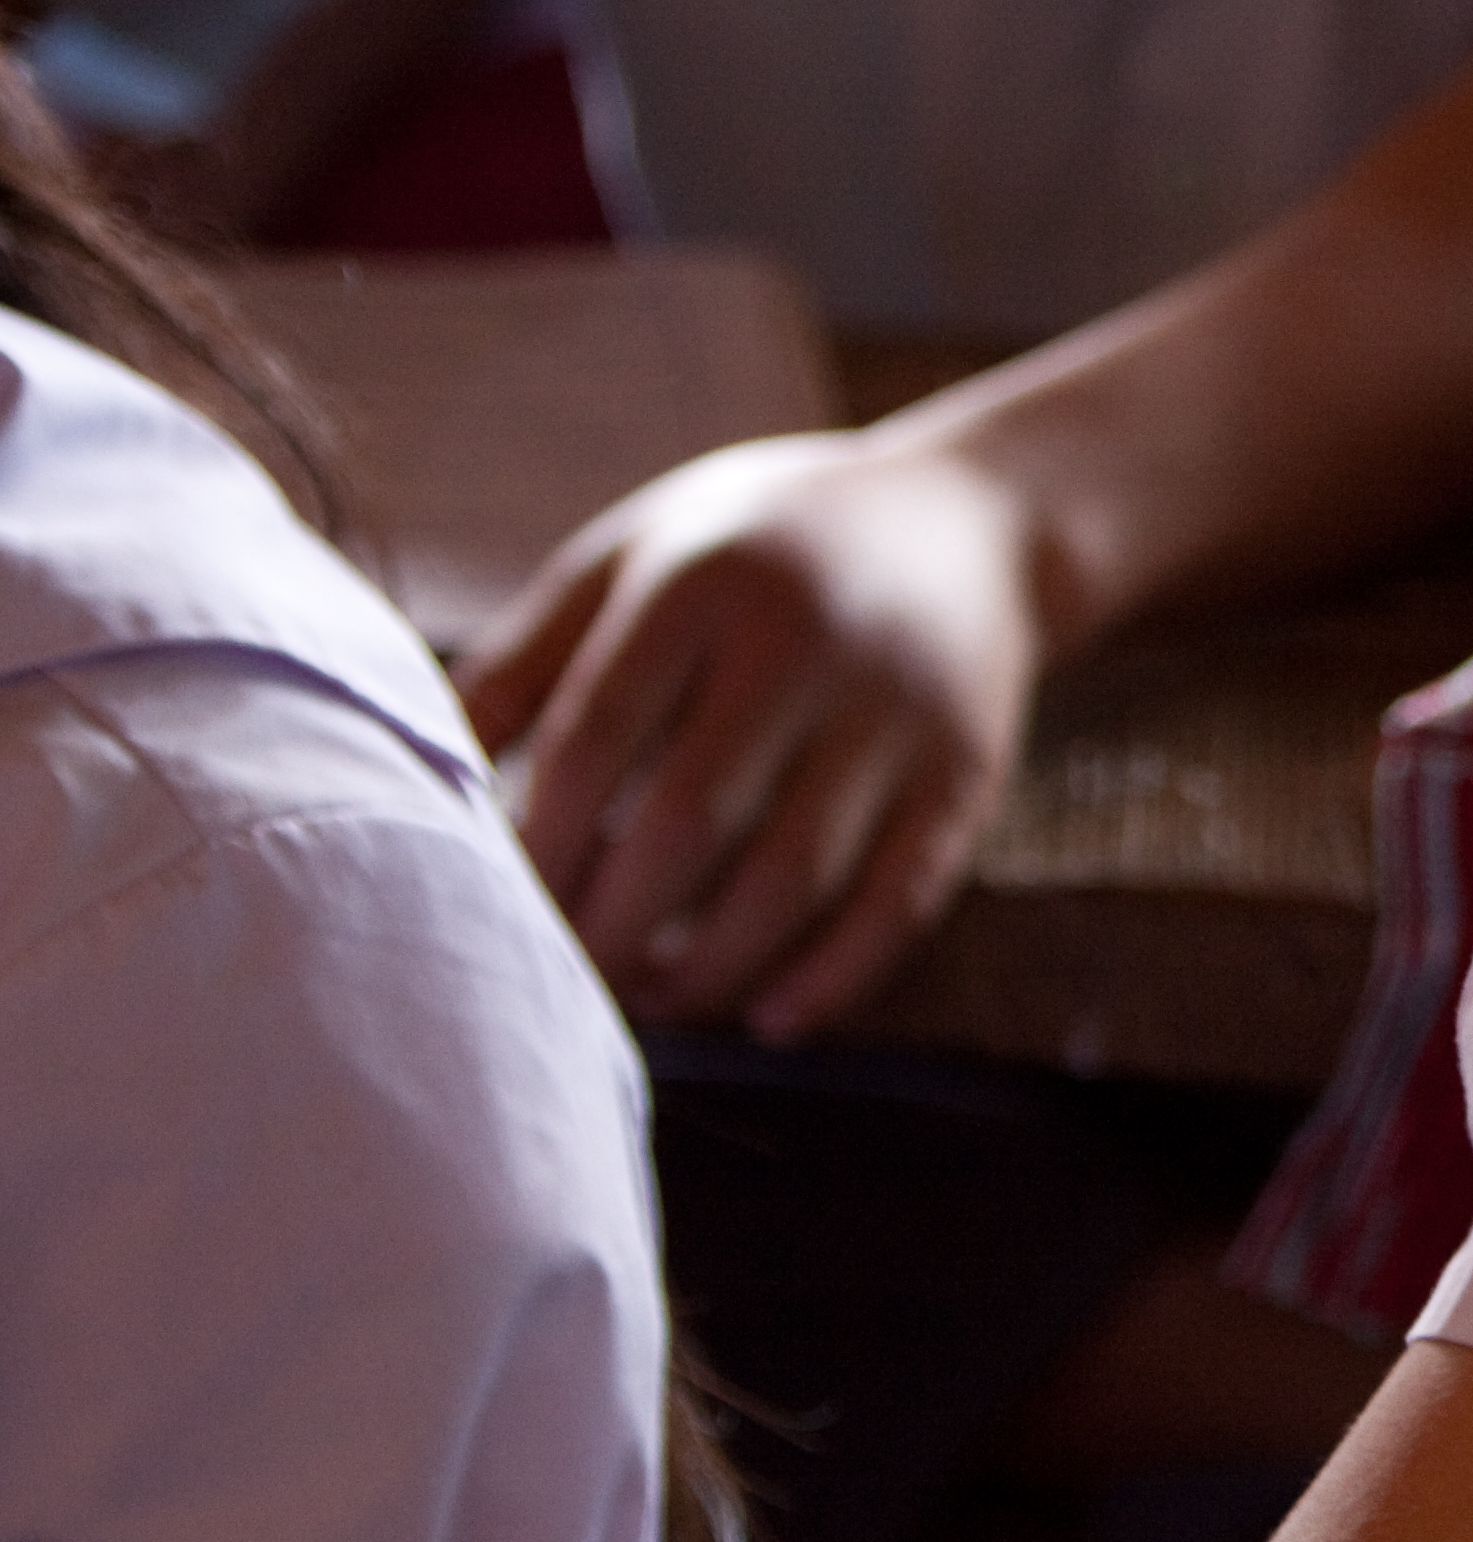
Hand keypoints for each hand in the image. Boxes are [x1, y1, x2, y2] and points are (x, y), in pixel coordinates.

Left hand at [465, 428, 1048, 1038]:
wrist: (973, 523)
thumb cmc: (760, 549)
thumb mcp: (637, 555)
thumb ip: (530, 656)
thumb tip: (429, 775)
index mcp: (701, 580)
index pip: (597, 736)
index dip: (539, 840)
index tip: (496, 906)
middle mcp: (805, 644)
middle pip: (689, 822)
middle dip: (611, 923)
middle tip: (565, 976)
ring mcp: (898, 716)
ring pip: (792, 879)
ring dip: (707, 967)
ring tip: (651, 1000)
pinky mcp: (967, 776)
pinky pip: (899, 901)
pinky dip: (832, 976)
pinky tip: (769, 1017)